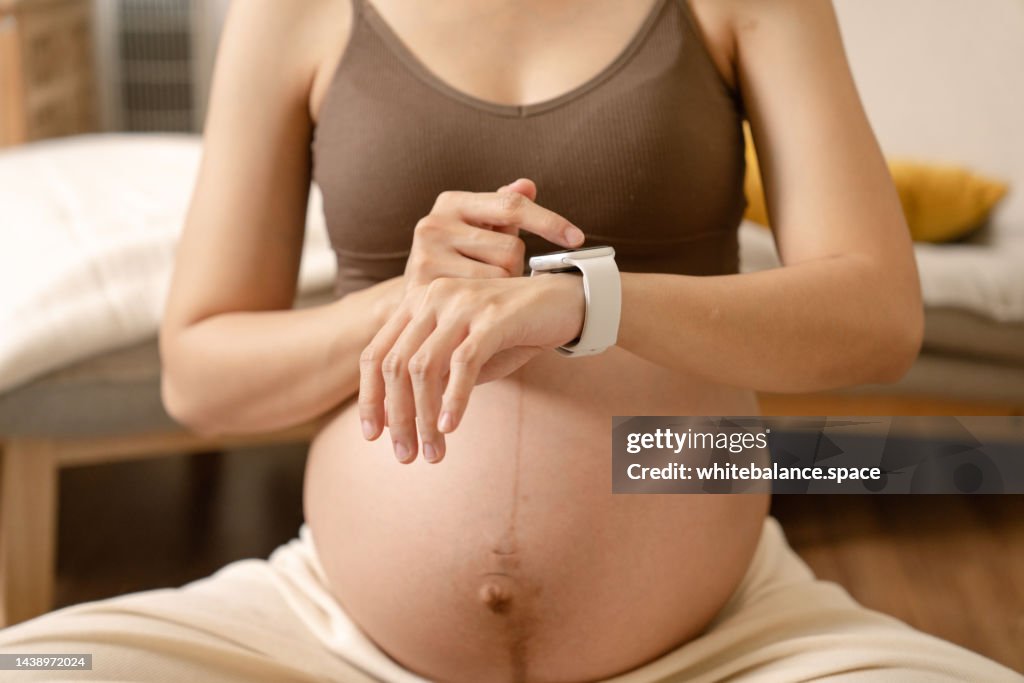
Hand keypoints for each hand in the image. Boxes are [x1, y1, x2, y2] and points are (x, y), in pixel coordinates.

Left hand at [358, 273, 584, 463]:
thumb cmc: (512, 332)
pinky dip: (453, 399)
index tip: (372, 435)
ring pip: (425, 368)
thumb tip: (404, 418)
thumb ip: (435, 375)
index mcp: (418, 302)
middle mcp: (433, 297)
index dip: (370, 397)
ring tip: (432, 452)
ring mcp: (461, 304)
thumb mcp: (465, 353)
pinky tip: (451, 427)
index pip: (377, 353)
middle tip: (404, 455)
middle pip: (396, 365)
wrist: (565, 302)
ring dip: (424, 417)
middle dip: (397, 417)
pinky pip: (463, 363)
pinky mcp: (492, 317)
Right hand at [404, 179, 584, 286]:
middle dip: (515, 265)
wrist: (414, 300)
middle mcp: (433, 223)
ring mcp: (425, 256)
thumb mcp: (480, 229)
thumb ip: (505, 207)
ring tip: (481, 287)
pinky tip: (473, 303)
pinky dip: (488, 304)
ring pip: (500, 276)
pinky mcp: (422, 288)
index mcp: (451, 201)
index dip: (549, 222)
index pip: (512, 205)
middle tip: (496, 272)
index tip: (578, 239)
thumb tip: (528, 184)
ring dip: (502, 286)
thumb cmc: (458, 258)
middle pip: (510, 248)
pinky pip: (482, 299)